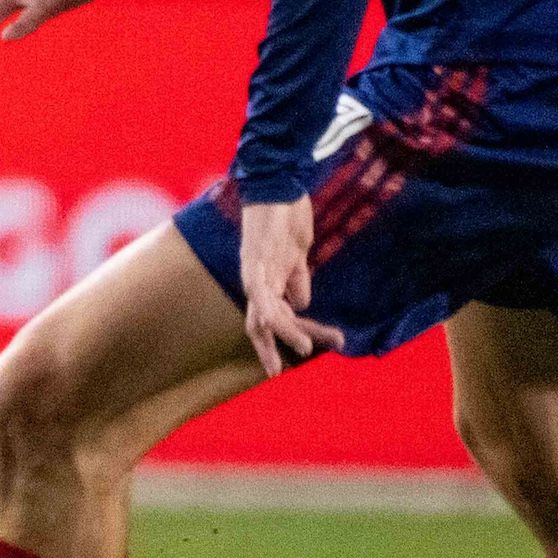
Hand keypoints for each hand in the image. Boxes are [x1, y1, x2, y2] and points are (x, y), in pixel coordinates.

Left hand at [236, 195, 343, 375]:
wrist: (277, 184)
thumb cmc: (285, 215)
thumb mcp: (296, 252)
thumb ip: (296, 278)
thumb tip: (301, 304)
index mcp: (263, 279)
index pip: (269, 316)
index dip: (281, 336)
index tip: (299, 353)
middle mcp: (253, 279)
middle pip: (257, 322)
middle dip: (268, 349)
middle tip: (274, 373)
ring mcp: (254, 270)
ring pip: (263, 313)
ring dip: (283, 334)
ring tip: (304, 349)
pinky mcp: (259, 260)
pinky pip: (265, 293)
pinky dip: (276, 313)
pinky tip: (286, 325)